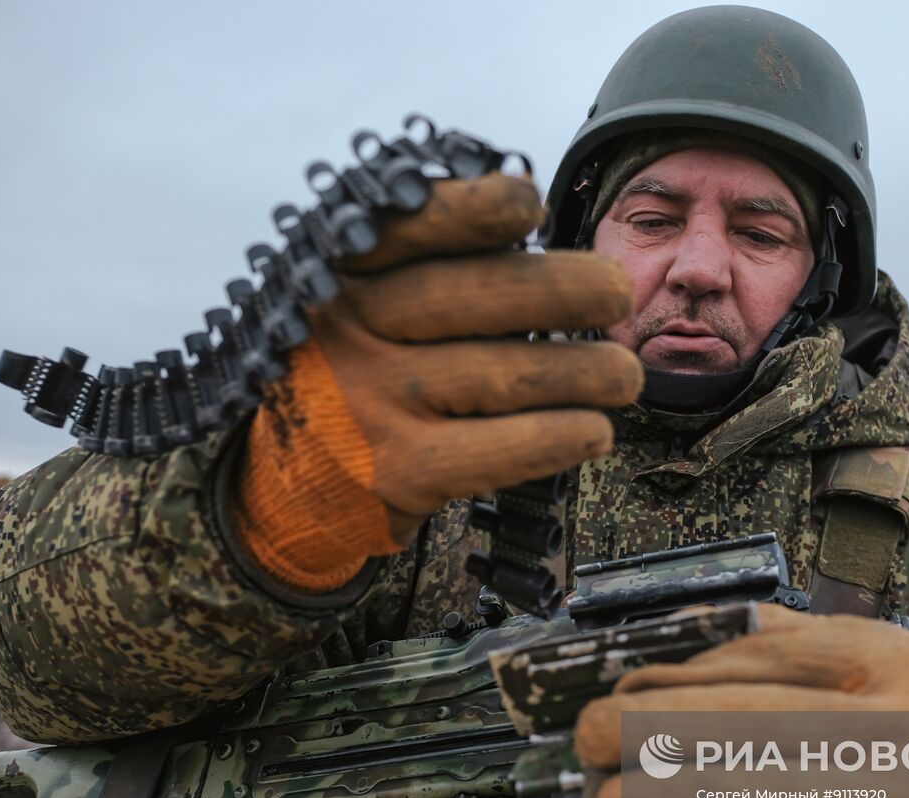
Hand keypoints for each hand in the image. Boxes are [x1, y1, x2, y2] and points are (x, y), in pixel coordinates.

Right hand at [233, 173, 642, 589]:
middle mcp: (349, 330)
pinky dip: (555, 437)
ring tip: (625, 375)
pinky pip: (493, 449)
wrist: (283, 483)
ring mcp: (369, 403)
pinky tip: (595, 431)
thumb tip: (533, 216)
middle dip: (558, 290)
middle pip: (464, 297)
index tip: (525, 202)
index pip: (405, 228)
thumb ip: (432, 264)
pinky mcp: (396, 472)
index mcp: (344, 273)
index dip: (467, 212)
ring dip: (580, 373)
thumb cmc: (355, 374)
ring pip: (497, 376)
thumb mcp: (363, 303)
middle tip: (618, 292)